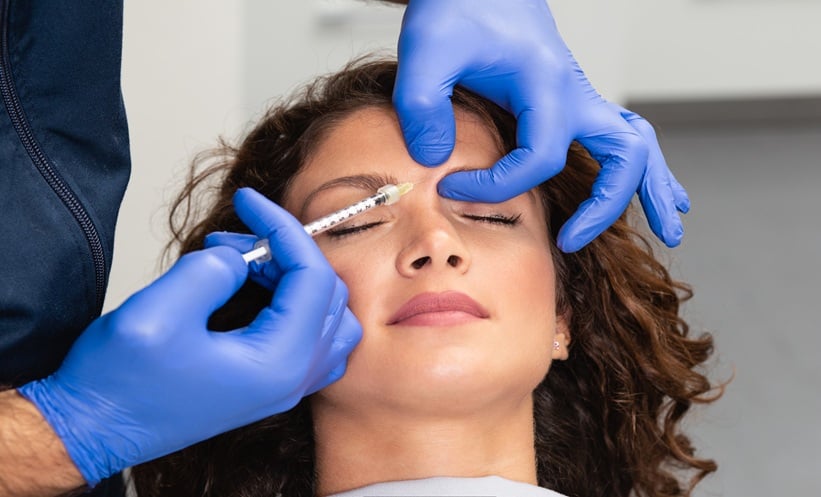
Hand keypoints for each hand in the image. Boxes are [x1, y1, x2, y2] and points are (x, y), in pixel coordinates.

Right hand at [17, 188, 361, 484]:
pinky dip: (290, 302)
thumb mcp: (158, 313)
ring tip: (234, 262)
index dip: (283, 228)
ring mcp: (283, 385)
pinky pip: (308, 336)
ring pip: (323, 314)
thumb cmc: (118, 384)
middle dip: (282, 252)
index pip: (313, 278)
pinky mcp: (266, 384)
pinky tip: (249, 288)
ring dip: (288, 276)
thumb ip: (210, 272)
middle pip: (325, 294)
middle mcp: (292, 379)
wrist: (94, 430)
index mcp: (278, 364)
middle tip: (229, 240)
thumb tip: (240, 258)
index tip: (248, 201)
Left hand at [393, 0, 688, 251]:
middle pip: (621, 155)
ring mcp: (578, 96)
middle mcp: (574, 91)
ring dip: (652, 187)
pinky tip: (648, 190)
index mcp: (545, 83)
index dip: (496, 185)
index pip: (539, 158)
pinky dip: (637, 168)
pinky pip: (619, 137)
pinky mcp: (570, 101)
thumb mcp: (426, 51)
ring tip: (671, 229)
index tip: (452, 187)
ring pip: (636, 144)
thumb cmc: (456, 9)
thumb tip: (438, 163)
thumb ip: (423, 106)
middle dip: (605, 206)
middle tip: (571, 242)